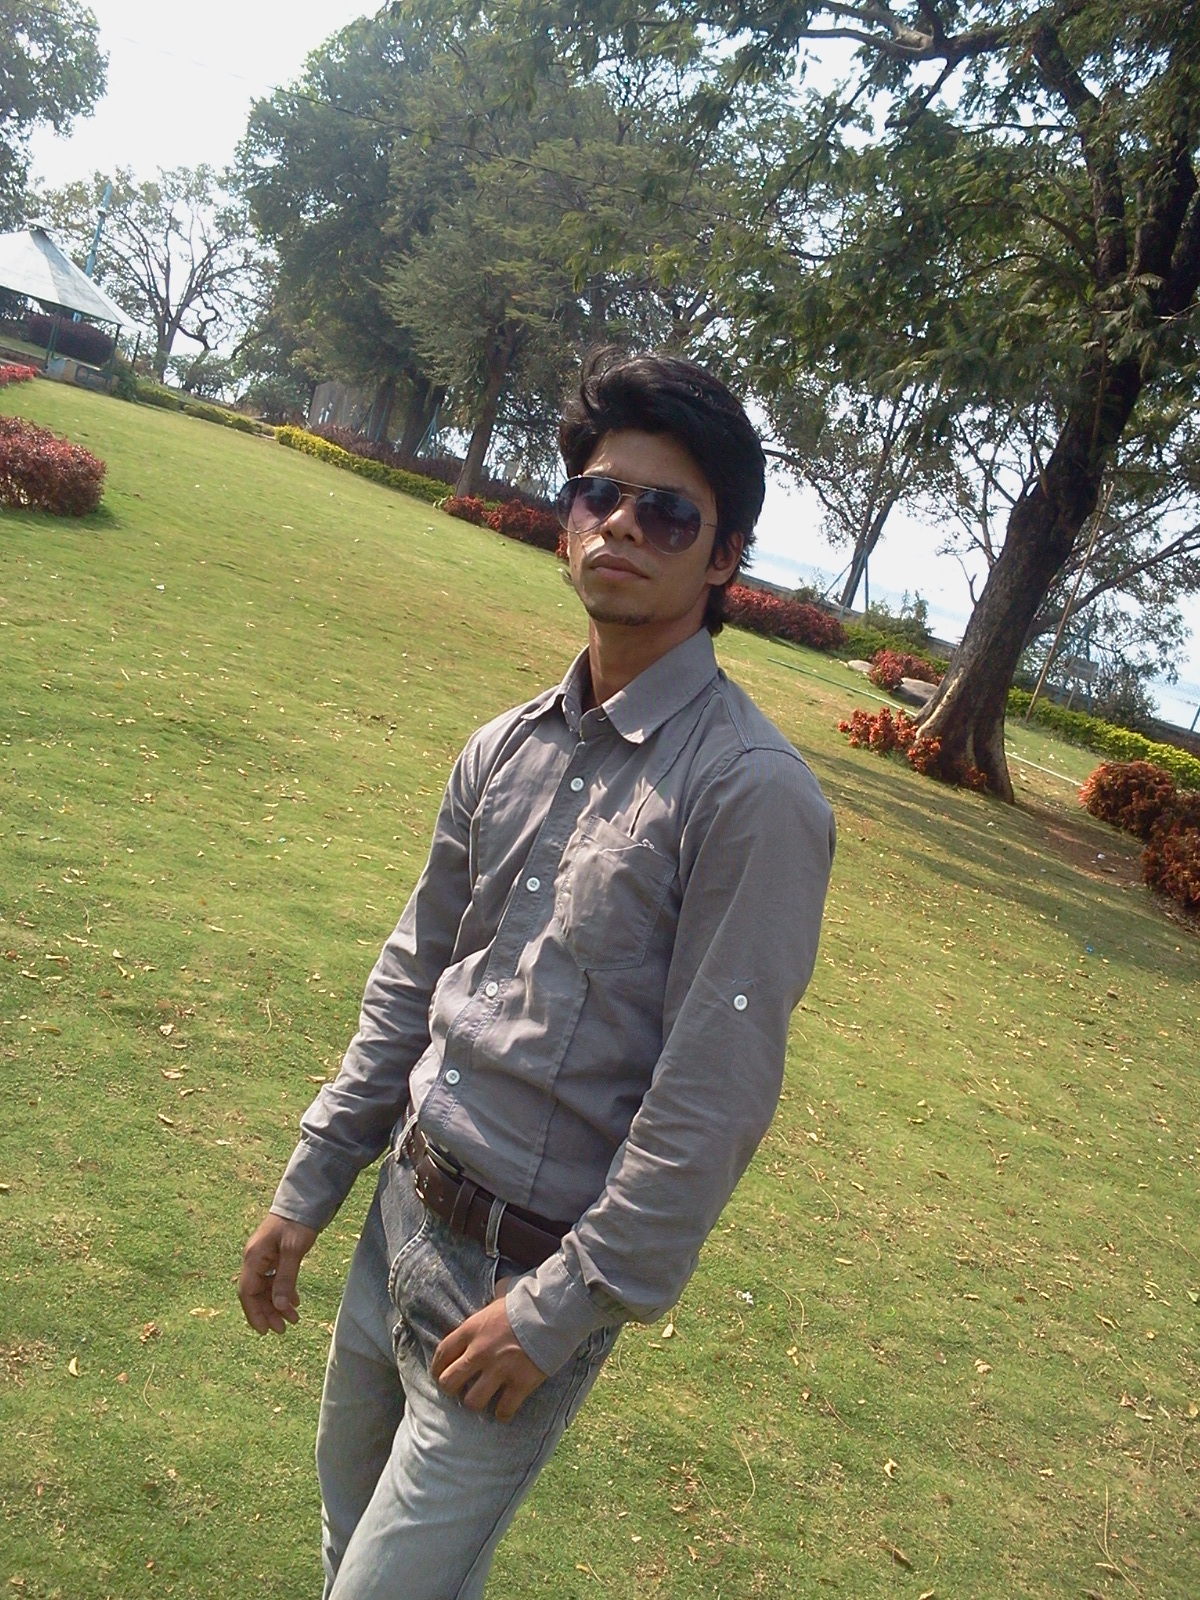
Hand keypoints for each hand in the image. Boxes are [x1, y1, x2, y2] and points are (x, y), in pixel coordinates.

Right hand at [238, 1211, 317, 1334]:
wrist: (305, 1200)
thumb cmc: (297, 1223)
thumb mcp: (293, 1251)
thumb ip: (285, 1279)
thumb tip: (278, 1307)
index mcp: (254, 1257)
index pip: (248, 1292)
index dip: (254, 1313)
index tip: (265, 1331)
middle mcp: (255, 1258)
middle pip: (256, 1293)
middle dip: (268, 1312)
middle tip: (283, 1329)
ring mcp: (264, 1256)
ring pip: (266, 1288)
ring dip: (277, 1304)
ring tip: (293, 1319)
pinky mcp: (275, 1255)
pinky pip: (274, 1279)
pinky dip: (283, 1291)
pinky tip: (294, 1301)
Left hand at [431, 1279, 546, 1421]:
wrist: (555, 1309)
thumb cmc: (529, 1298)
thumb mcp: (502, 1292)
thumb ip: (493, 1299)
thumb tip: (496, 1293)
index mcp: (472, 1328)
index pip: (441, 1353)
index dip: (437, 1368)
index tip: (439, 1374)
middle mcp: (480, 1352)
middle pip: (449, 1382)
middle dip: (452, 1388)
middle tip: (461, 1388)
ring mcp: (499, 1370)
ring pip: (472, 1401)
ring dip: (476, 1402)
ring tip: (483, 1399)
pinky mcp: (520, 1383)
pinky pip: (504, 1410)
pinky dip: (503, 1412)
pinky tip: (504, 1409)